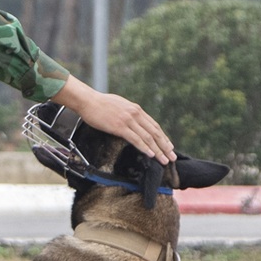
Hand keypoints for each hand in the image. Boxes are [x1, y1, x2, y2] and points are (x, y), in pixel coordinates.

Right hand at [50, 76, 175, 163]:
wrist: (88, 101)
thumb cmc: (100, 103)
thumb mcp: (120, 105)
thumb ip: (129, 112)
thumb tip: (133, 120)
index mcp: (136, 109)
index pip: (154, 125)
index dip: (163, 137)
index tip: (169, 146)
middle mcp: (135, 114)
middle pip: (155, 132)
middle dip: (165, 146)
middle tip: (172, 156)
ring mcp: (128, 120)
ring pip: (148, 137)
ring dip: (158, 150)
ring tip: (164, 160)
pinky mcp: (120, 127)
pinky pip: (136, 139)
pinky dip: (145, 148)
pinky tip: (151, 155)